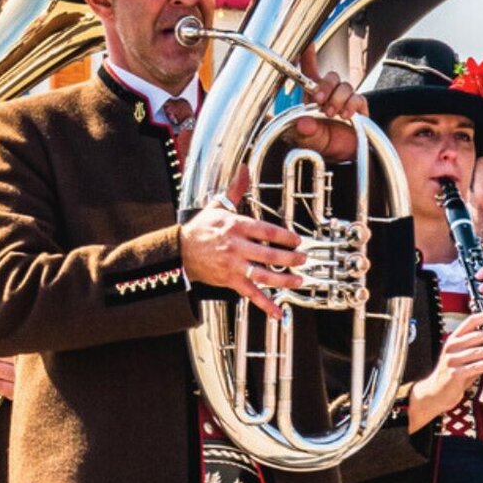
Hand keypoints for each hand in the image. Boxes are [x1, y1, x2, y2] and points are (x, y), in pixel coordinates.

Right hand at [180, 193, 307, 318]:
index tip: (298, 240)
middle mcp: (236, 247)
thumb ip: (235, 190)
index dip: (285, 236)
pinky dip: (266, 305)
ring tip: (299, 279)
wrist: (180, 252)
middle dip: (290, 258)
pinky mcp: (230, 281)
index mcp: (235, 226)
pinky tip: (279, 312)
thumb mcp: (217, 206)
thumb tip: (244, 170)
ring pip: (264, 275)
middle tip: (303, 258)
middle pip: (269, 254)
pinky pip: (251, 294)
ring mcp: (233, 266)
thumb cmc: (200, 229)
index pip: (266, 231)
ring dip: (284, 280)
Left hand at [286, 46, 367, 159]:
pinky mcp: (360, 107)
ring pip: (345, 86)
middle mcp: (329, 94)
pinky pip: (359, 98)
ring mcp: (345, 99)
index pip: (310, 71)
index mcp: (312, 97)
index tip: (307, 43)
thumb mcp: (309, 141)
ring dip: (338, 99)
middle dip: (325, 86)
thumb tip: (303, 124)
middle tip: (319, 100)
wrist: (345, 157)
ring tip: (332, 113)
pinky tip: (346, 115)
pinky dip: (352, 105)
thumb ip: (305, 133)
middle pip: (331, 76)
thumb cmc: (323, 144)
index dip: (308, 55)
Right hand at [406, 309, 482, 429]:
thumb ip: (476, 349)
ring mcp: (452, 361)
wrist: (435, 392)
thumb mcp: (462, 357)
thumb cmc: (452, 374)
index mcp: (453, 340)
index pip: (470, 322)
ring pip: (476, 351)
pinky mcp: (454, 374)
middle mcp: (451, 347)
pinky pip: (473, 367)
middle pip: (475, 336)